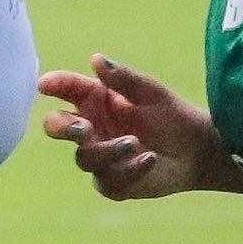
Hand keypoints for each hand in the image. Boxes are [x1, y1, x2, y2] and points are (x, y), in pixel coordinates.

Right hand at [38, 53, 238, 198]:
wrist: (197, 150)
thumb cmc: (171, 114)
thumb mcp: (150, 91)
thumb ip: (123, 78)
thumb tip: (96, 59)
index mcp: (95, 101)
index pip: (67, 90)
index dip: (54, 86)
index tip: (45, 85)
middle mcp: (91, 129)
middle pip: (56, 127)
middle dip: (62, 128)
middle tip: (82, 128)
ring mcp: (100, 158)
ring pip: (84, 157)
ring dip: (108, 150)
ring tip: (134, 143)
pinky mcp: (113, 183)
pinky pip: (108, 180)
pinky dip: (129, 170)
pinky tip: (150, 159)